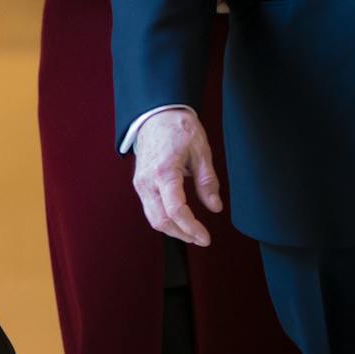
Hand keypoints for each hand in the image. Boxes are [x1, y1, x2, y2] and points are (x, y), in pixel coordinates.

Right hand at [130, 109, 220, 245]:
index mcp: (164, 171)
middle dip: (182, 234)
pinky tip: (179, 220)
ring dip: (173, 230)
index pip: (176, 210)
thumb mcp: (201, 151)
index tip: (206, 238)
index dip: (192, 228)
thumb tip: (215, 207)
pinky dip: (164, 219)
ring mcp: (140, 183)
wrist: (156, 114)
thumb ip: (207, 181)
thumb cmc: (179, 128)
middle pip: (161, 220)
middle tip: (202, 239)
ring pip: (153, 218)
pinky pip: (150, 209)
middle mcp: (147, 181)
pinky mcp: (140, 183)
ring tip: (192, 233)